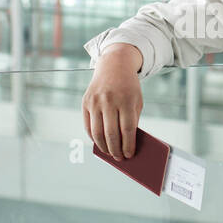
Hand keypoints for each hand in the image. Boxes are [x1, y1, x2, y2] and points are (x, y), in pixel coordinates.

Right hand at [83, 44, 143, 159]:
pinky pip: (88, 126)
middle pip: (112, 134)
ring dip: (104, 147)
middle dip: (116, 150)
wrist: (114, 65)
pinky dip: (93, 138)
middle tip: (119, 158)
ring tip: (110, 153)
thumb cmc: (129, 87)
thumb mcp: (137, 101)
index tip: (129, 155)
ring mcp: (95, 101)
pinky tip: (100, 143)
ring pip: (97, 133)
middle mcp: (109, 101)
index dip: (128, 145)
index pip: (127, 129)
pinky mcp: (85, 102)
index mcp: (126, 100)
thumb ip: (132, 121)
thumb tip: (126, 144)